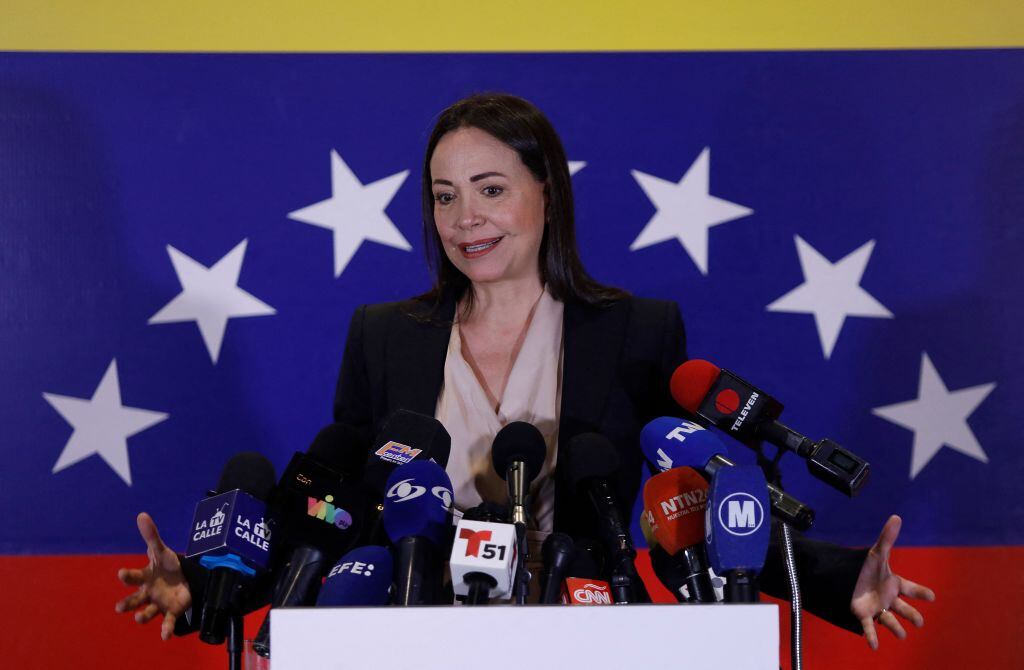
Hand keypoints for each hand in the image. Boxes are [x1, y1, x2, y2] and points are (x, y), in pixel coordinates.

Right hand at [114, 512, 192, 639]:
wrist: (181, 580)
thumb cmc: (166, 566)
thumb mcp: (161, 550)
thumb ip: (151, 535)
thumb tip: (142, 514)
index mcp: (144, 577)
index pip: (134, 577)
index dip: (128, 575)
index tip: (122, 573)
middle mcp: (147, 593)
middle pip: (134, 599)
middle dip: (127, 603)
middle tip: (119, 607)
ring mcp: (158, 603)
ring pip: (147, 612)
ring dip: (143, 616)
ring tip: (140, 617)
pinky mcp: (171, 612)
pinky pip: (167, 622)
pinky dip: (166, 629)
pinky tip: (165, 636)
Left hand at [850, 514, 935, 649]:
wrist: (844, 578)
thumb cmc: (864, 568)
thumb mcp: (875, 552)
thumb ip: (886, 537)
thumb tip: (896, 517)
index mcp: (894, 584)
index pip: (911, 588)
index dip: (920, 592)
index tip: (931, 596)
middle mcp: (888, 598)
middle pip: (904, 608)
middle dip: (912, 615)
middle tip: (920, 622)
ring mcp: (877, 608)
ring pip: (889, 620)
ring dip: (896, 628)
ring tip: (902, 635)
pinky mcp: (863, 615)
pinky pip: (869, 627)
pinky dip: (871, 636)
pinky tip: (874, 646)